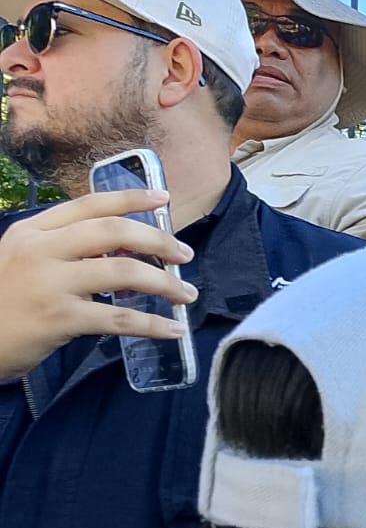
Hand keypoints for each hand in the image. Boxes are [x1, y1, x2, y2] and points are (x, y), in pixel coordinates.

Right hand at [0, 189, 197, 381]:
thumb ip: (64, 249)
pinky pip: (118, 318)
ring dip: (164, 283)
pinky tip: (173, 329)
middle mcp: (40, 250)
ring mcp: (49, 283)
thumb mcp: (22, 261)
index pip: (88, 204)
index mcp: (32, 231)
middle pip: (113, 232)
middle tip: (184, 254)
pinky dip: (152, 324)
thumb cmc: (3, 301)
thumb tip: (125, 249)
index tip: (164, 198)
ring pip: (123, 272)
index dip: (130, 198)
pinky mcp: (58, 318)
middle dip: (158, 240)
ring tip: (186, 294)